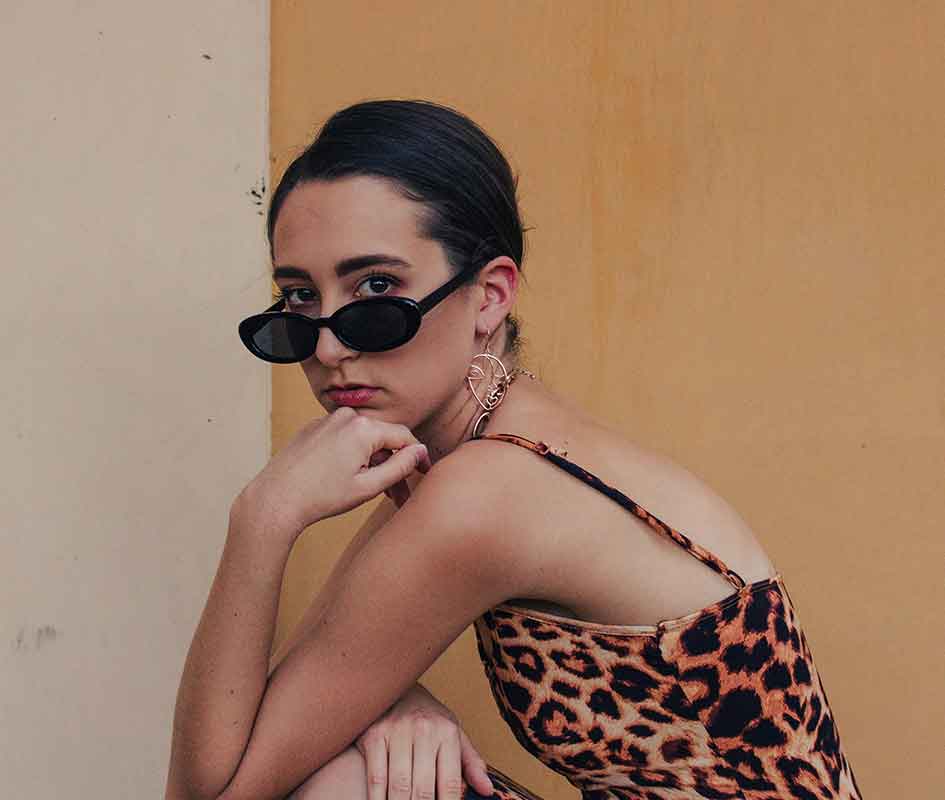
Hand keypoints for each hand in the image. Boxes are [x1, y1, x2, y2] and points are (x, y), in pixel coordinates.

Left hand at [240, 407, 431, 536]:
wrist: (275, 499)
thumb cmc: (320, 497)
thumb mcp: (368, 487)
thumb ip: (400, 467)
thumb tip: (420, 452)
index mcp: (363, 428)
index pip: (404, 436)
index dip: (418, 456)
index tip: (424, 473)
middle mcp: (346, 416)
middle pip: (383, 438)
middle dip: (394, 465)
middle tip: (398, 495)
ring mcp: (327, 420)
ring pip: (363, 439)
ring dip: (374, 461)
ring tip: (374, 491)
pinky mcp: (314, 429)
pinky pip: (343, 438)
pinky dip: (353, 455)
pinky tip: (350, 479)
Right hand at [355, 684, 494, 799]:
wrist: (398, 687)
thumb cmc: (431, 718)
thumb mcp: (455, 734)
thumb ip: (470, 763)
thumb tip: (487, 791)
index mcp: (447, 733)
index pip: (450, 783)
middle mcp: (424, 730)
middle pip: (423, 788)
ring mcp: (397, 732)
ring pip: (399, 785)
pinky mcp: (374, 736)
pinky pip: (376, 777)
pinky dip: (378, 798)